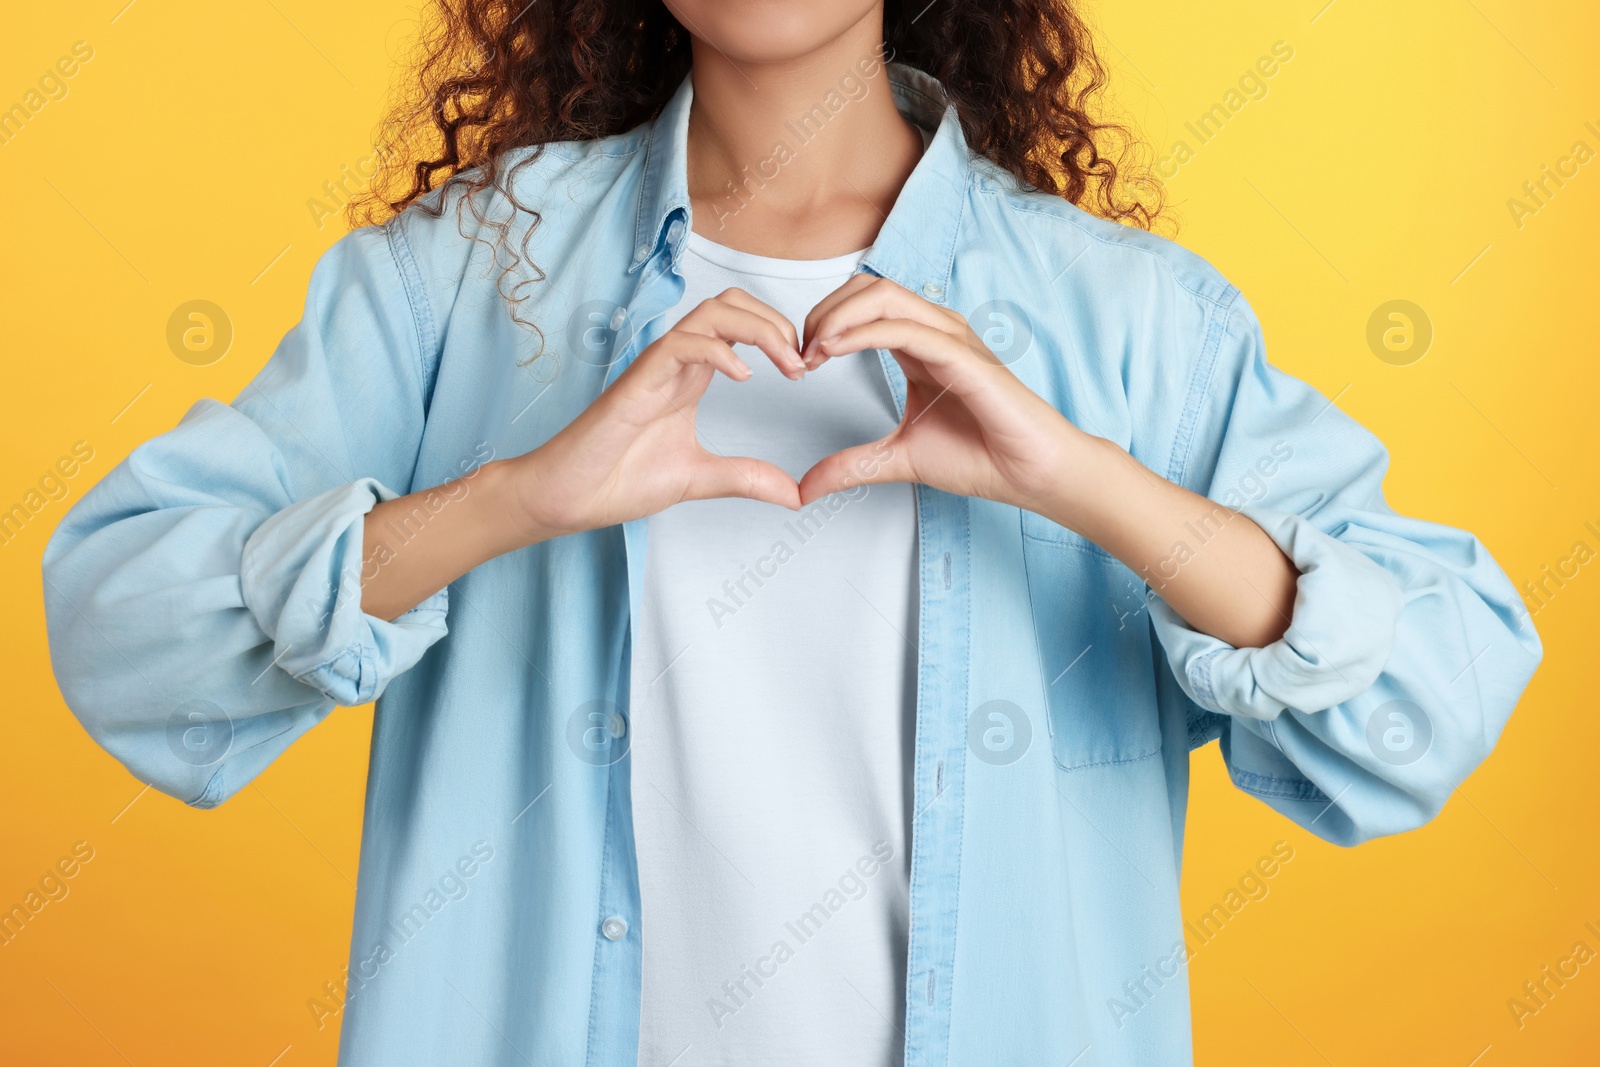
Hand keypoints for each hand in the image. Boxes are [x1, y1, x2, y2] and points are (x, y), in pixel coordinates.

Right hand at [506, 288, 806, 537]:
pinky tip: (743, 378)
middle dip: (776, 322)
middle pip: (733, 304)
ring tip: (786, 365)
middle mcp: (677, 362)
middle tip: (803, 364)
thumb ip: (746, 479)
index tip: (807, 371)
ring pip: (713, 312)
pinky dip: (719, 351)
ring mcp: (657, 367)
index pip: (741, 325)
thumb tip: (796, 494)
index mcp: (692, 377)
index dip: (781, 337)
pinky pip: (682, 344)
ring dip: (759, 329)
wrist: (568, 497)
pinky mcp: (638, 380)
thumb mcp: (701, 479)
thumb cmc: (618, 480)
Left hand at [797, 274, 1092, 513]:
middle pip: (867, 288)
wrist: (1031, 474)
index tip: (801, 363)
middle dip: (824, 312)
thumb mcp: (898, 460)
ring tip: (813, 350)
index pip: (863, 305)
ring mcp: (952, 339)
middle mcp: (936, 332)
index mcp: (920, 345)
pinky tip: (835, 351)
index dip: (824, 323)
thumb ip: (851, 466)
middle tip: (800, 355)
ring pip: (884, 296)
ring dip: (838, 316)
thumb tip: (805, 488)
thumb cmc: (981, 457)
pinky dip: (864, 333)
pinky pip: (908, 329)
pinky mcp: (965, 357)